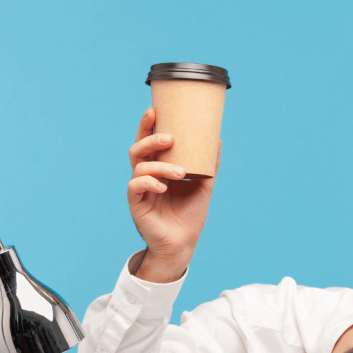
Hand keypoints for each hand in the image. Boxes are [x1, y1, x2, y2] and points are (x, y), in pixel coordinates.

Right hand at [127, 108, 220, 282]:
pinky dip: (149, 182)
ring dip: (160, 166)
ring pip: (139, 167)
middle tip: (169, 138)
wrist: (184, 242)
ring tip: (180, 172)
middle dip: (150, 139)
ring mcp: (139, 189)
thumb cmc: (190, 214)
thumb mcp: (203, 185)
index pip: (148, 142)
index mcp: (158, 168)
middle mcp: (146, 175)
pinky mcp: (136, 204)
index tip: (154, 110)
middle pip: (137, 149)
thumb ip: (209, 163)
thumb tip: (217, 138)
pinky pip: (135, 187)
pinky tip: (163, 186)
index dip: (147, 126)